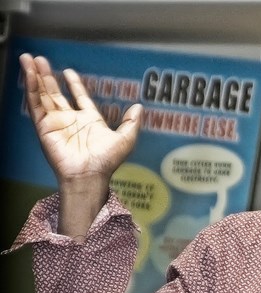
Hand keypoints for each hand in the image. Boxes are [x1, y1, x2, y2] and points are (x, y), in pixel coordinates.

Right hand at [19, 54, 141, 187]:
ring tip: (28, 58)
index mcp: (89, 120)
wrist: (89, 175)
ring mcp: (56, 122)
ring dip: (35, 77)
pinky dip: (32, 88)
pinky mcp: (44, 127)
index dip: (74, 84)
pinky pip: (36, 104)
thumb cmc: (107, 161)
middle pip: (56, 93)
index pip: (79, 97)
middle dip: (47, 76)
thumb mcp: (125, 139)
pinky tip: (29, 73)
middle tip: (40, 59)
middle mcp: (71, 120)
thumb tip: (139, 107)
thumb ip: (131, 122)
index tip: (68, 71)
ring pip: (43, 95)